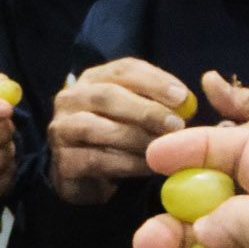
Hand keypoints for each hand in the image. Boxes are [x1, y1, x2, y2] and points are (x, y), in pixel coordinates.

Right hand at [47, 57, 191, 204]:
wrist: (86, 177)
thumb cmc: (118, 138)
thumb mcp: (137, 114)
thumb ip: (157, 103)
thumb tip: (186, 102)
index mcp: (93, 79)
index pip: (123, 69)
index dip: (154, 81)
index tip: (183, 97)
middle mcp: (71, 98)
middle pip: (107, 96)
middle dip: (145, 110)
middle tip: (176, 125)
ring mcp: (62, 130)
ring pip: (96, 128)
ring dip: (135, 138)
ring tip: (164, 148)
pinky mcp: (63, 161)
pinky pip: (95, 160)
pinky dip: (127, 164)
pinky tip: (149, 167)